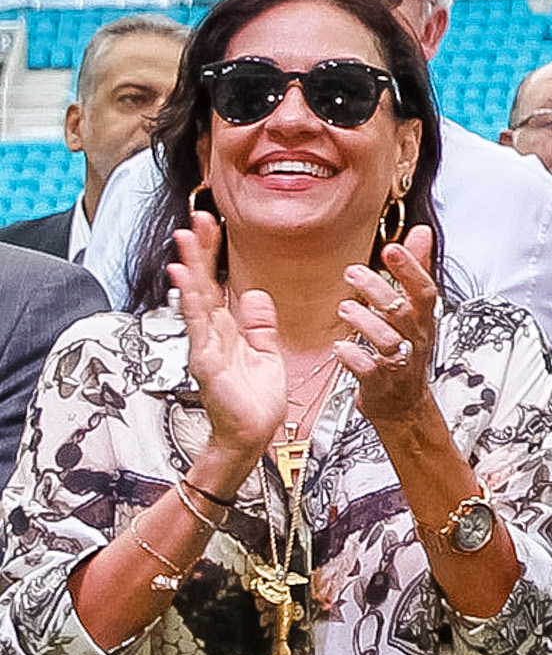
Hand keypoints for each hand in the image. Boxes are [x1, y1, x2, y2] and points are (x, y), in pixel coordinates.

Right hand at [172, 215, 287, 455]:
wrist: (255, 434)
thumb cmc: (256, 398)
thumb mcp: (265, 351)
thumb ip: (259, 323)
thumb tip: (256, 294)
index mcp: (227, 330)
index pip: (216, 284)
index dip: (212, 256)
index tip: (210, 226)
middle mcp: (212, 335)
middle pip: (202, 286)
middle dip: (198, 253)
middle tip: (193, 221)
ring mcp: (207, 348)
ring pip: (197, 302)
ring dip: (191, 271)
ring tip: (184, 243)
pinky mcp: (208, 365)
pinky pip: (200, 331)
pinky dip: (193, 307)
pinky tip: (186, 286)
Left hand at [334, 229, 442, 422]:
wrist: (403, 402)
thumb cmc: (407, 350)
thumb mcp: (417, 310)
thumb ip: (417, 270)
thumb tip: (421, 234)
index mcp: (424, 319)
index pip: (424, 290)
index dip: (410, 269)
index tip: (392, 248)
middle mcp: (415, 338)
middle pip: (403, 311)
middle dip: (379, 290)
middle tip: (353, 273)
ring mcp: (400, 362)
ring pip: (388, 340)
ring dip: (365, 322)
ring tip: (344, 308)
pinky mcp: (381, 382)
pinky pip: (368, 369)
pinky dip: (353, 357)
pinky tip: (340, 346)